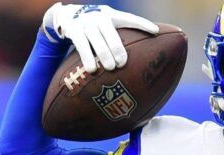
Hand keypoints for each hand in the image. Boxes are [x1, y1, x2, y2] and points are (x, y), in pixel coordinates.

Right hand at [41, 2, 158, 72]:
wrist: (67, 14)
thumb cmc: (96, 24)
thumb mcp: (109, 22)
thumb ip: (124, 32)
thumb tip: (148, 48)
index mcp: (112, 15)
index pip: (129, 18)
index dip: (143, 24)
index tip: (155, 31)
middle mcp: (99, 17)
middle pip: (111, 33)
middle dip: (117, 49)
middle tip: (122, 64)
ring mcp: (86, 23)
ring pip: (96, 40)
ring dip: (103, 54)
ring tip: (110, 68)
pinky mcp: (73, 30)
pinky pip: (81, 45)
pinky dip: (87, 58)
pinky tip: (92, 70)